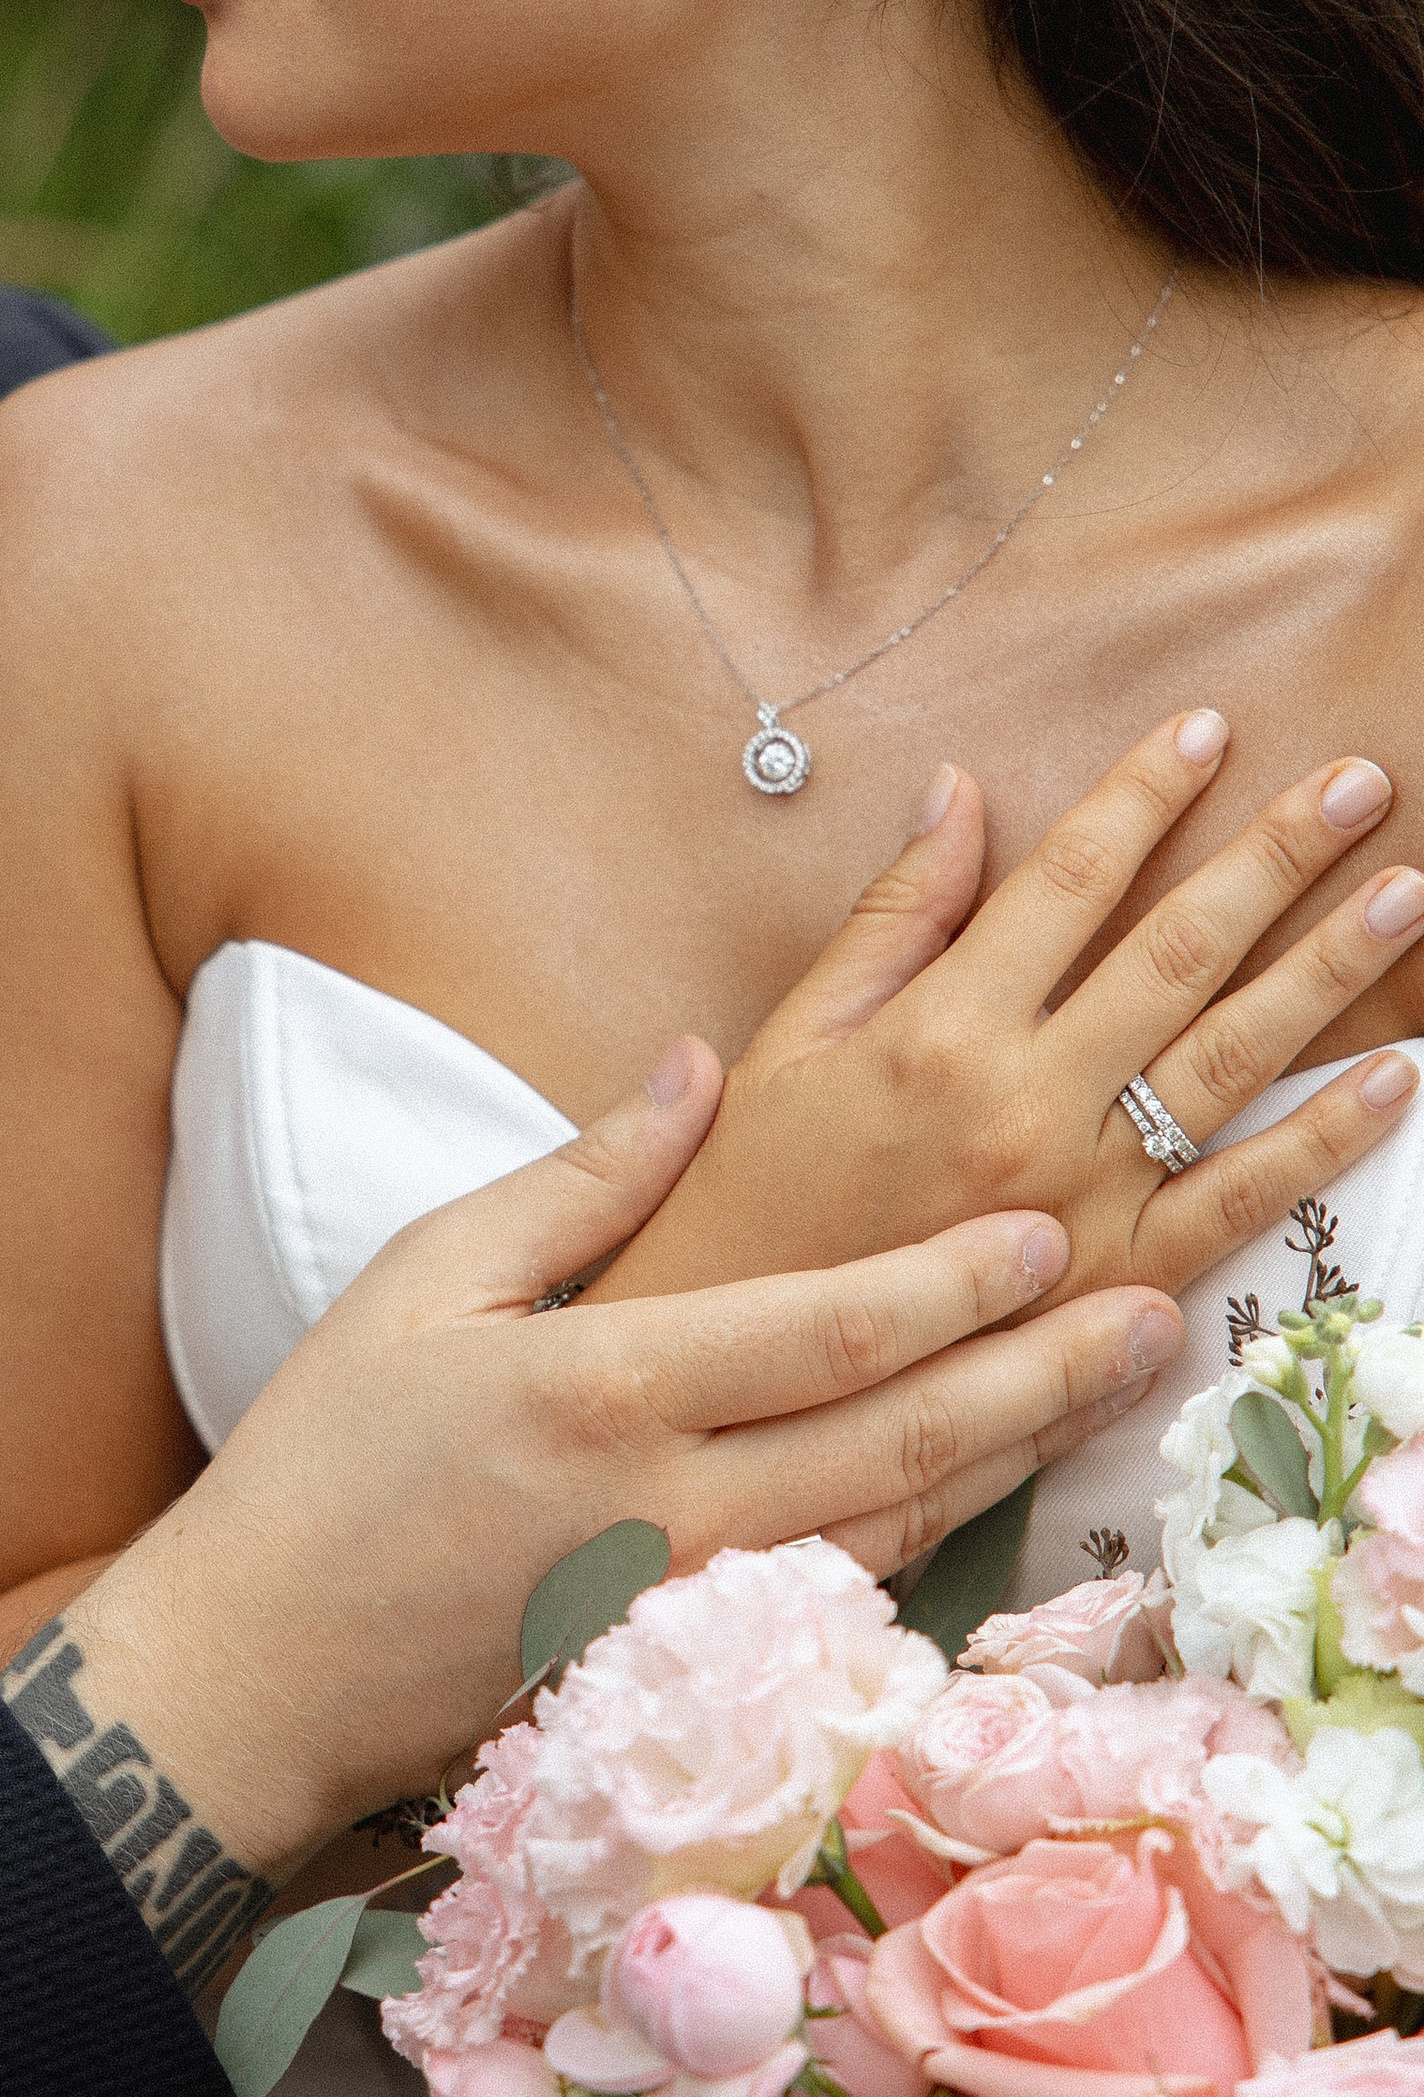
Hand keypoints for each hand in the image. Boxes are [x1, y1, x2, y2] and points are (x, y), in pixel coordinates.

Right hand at [59, 1052, 1171, 1894]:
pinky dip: (940, 1535)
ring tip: (1112, 1387)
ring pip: (897, 1525)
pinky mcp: (686, 1672)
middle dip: (1039, 1374)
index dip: (950, 1284)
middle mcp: (668, 1510)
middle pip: (899, 1439)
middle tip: (1149, 1313)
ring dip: (1021, 1454)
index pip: (823, 1333)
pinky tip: (998, 1490)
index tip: (1046, 1231)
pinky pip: (844, 1593)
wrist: (257, 1666)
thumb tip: (697, 1068)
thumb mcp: (425, 1276)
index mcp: (603, 1392)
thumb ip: (579, 1178)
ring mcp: (688, 1609)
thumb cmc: (324, 1457)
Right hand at [592, 713, 1422, 1315]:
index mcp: (939, 1029)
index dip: (1144, 794)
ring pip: (1233, 1059)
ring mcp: (1083, 1195)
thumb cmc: (752, 1193)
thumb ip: (895, 914)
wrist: (738, 1369)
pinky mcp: (1115, 1281)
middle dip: (1277, 857)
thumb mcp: (795, 1036)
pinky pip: (1242, 1200)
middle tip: (1361, 784)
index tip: (1209, 728)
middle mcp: (1025, 1101)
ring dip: (1329, 969)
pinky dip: (1325, 1138)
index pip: (1070, 880)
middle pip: (1178, 952)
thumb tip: (959, 792)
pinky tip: (1393, 1079)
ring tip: (1402, 895)